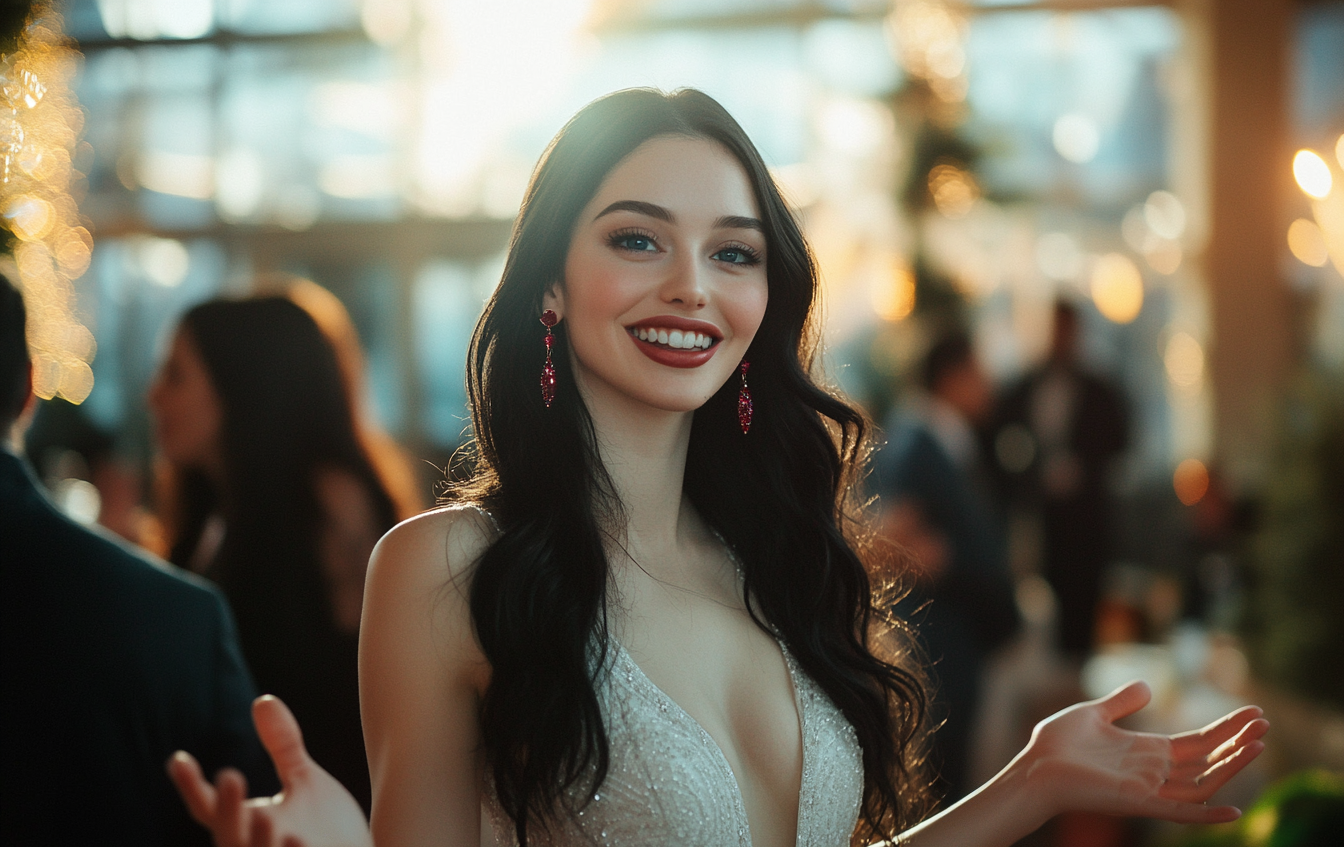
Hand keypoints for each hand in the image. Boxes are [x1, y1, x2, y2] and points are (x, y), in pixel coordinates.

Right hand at [168, 695, 372, 846]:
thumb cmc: (328, 827)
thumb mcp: (305, 781)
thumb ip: (283, 746)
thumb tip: (262, 700)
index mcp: (249, 826)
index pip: (210, 809)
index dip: (192, 786)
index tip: (179, 758)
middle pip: (229, 838)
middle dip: (227, 812)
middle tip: (229, 776)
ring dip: (258, 842)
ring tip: (265, 817)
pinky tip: (300, 841)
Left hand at [1018, 680, 1268, 824]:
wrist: (1032, 767)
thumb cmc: (1056, 744)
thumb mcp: (1093, 713)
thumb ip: (1121, 702)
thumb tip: (1148, 685)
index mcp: (1146, 751)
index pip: (1197, 742)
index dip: (1224, 728)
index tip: (1252, 712)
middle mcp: (1153, 772)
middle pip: (1207, 760)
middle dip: (1236, 743)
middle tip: (1265, 724)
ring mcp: (1148, 789)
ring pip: (1202, 783)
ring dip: (1230, 767)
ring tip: (1258, 746)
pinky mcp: (1136, 803)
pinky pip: (1179, 812)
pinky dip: (1206, 815)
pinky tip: (1233, 810)